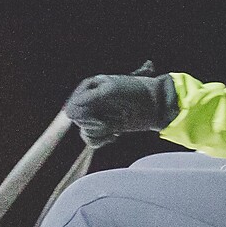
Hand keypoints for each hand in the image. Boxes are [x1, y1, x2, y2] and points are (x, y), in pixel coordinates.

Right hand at [64, 63, 178, 147]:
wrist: (158, 105)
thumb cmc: (136, 92)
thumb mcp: (109, 91)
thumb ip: (87, 100)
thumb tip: (68, 113)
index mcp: (92, 86)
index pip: (74, 101)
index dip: (81, 110)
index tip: (94, 115)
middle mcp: (94, 100)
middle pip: (77, 117)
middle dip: (91, 122)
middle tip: (106, 123)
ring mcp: (100, 114)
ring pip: (84, 129)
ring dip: (97, 132)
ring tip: (112, 128)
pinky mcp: (107, 127)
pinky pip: (92, 139)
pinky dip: (100, 140)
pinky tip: (114, 135)